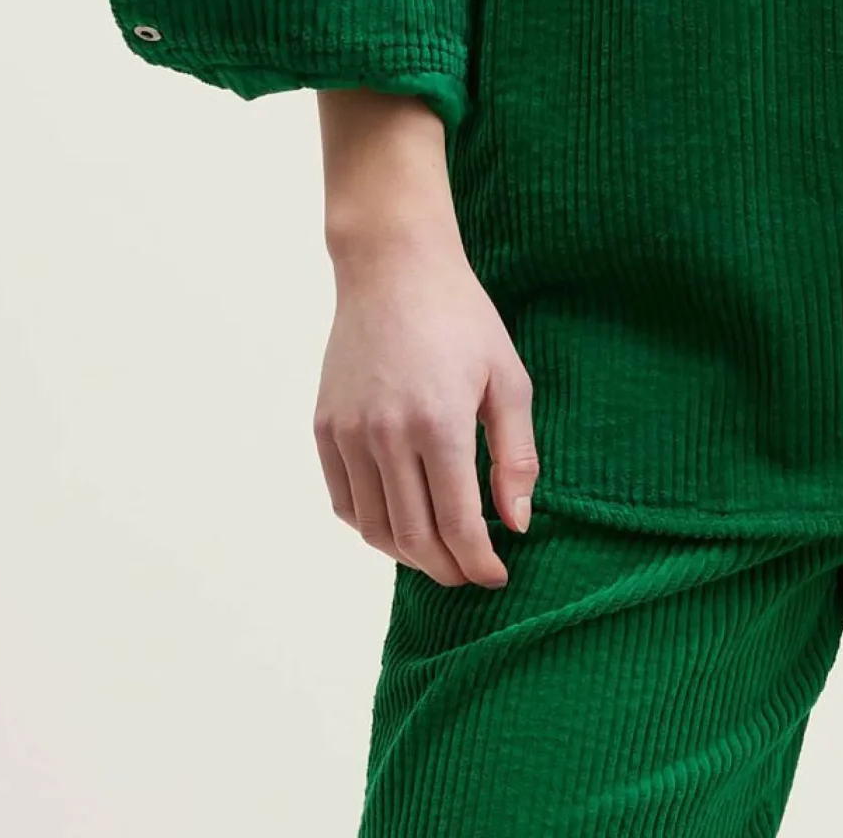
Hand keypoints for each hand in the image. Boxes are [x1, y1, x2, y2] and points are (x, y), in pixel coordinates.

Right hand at [313, 229, 539, 587]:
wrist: (394, 267)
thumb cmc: (462, 317)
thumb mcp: (509, 377)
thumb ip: (515, 455)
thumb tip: (517, 523)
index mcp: (439, 424)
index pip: (457, 525)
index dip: (478, 562)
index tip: (497, 575)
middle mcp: (386, 436)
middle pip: (413, 538)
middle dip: (446, 568)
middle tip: (470, 573)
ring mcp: (349, 433)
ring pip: (374, 529)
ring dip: (408, 555)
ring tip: (438, 554)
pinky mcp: (325, 427)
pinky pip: (344, 501)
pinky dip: (371, 527)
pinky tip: (399, 523)